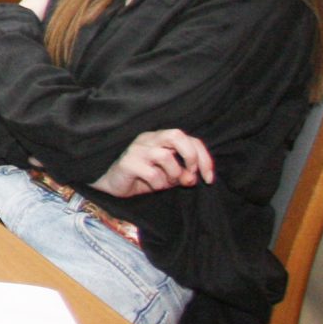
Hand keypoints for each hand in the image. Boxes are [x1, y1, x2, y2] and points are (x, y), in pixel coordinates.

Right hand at [96, 129, 214, 196]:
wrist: (114, 188)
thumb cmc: (143, 179)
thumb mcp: (169, 177)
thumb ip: (183, 175)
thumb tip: (192, 178)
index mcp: (160, 138)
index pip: (189, 139)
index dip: (204, 158)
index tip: (208, 179)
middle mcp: (148, 139)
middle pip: (177, 135)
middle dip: (191, 157)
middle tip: (191, 175)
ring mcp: (136, 149)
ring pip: (165, 155)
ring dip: (173, 174)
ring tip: (167, 183)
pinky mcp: (127, 162)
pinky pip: (152, 173)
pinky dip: (158, 184)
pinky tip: (152, 186)